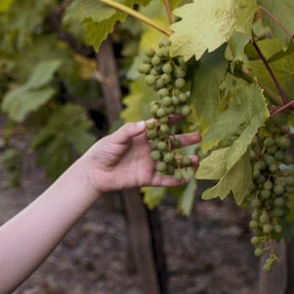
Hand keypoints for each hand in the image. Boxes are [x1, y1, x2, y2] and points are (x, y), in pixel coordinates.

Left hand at [82, 120, 200, 192]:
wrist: (94, 172)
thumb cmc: (103, 151)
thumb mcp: (116, 138)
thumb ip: (131, 130)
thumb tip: (148, 123)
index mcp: (142, 136)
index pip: (160, 126)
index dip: (172, 119)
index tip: (185, 113)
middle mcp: (148, 149)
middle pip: (170, 143)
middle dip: (184, 140)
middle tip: (199, 136)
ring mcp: (149, 164)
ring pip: (170, 162)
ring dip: (183, 162)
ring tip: (197, 160)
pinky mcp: (146, 178)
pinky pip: (163, 180)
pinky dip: (174, 180)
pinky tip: (186, 179)